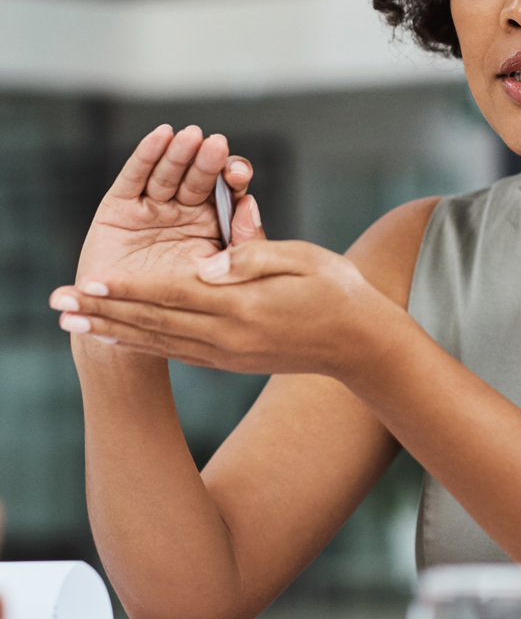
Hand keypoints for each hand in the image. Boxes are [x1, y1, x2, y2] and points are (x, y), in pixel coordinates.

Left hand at [48, 240, 401, 379]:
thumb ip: (254, 256)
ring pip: (160, 340)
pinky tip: (120, 339)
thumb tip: (207, 264)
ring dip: (114, 331)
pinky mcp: (231, 362)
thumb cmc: (338, 290)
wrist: (361, 344)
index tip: (92, 282)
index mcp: (245, 306)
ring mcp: (228, 354)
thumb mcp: (305, 258)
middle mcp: (229, 336)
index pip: (174, 294)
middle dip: (105, 312)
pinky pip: (178, 353)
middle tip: (60, 304)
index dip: (130, 289)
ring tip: (75, 323)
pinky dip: (144, 346)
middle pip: (155, 322)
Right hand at [75, 124, 261, 299]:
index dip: (232, 178)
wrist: (136, 331)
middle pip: (199, 177)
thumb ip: (246, 244)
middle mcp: (186, 210)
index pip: (228, 191)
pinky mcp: (119, 209)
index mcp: (216, 222)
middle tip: (216, 145)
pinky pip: (133, 179)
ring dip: (179, 154)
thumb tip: (251, 203)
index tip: (237, 176)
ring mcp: (153, 207)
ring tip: (190, 136)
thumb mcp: (225, 278)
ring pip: (169, 173)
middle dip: (207, 161)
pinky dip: (146, 156)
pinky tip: (160, 136)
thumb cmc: (188, 307)